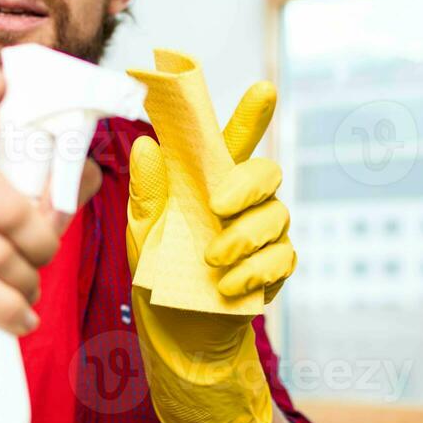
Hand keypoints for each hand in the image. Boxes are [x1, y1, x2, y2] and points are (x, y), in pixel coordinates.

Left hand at [126, 81, 297, 422]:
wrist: (177, 334)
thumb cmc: (157, 271)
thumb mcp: (141, 233)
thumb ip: (147, 192)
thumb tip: (146, 145)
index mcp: (208, 181)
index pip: (234, 139)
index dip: (251, 113)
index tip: (262, 88)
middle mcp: (242, 200)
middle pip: (267, 171)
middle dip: (246, 184)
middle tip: (218, 206)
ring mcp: (264, 232)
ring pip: (276, 217)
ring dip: (243, 238)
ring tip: (212, 262)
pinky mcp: (276, 267)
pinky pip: (281, 258)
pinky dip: (254, 271)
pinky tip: (227, 287)